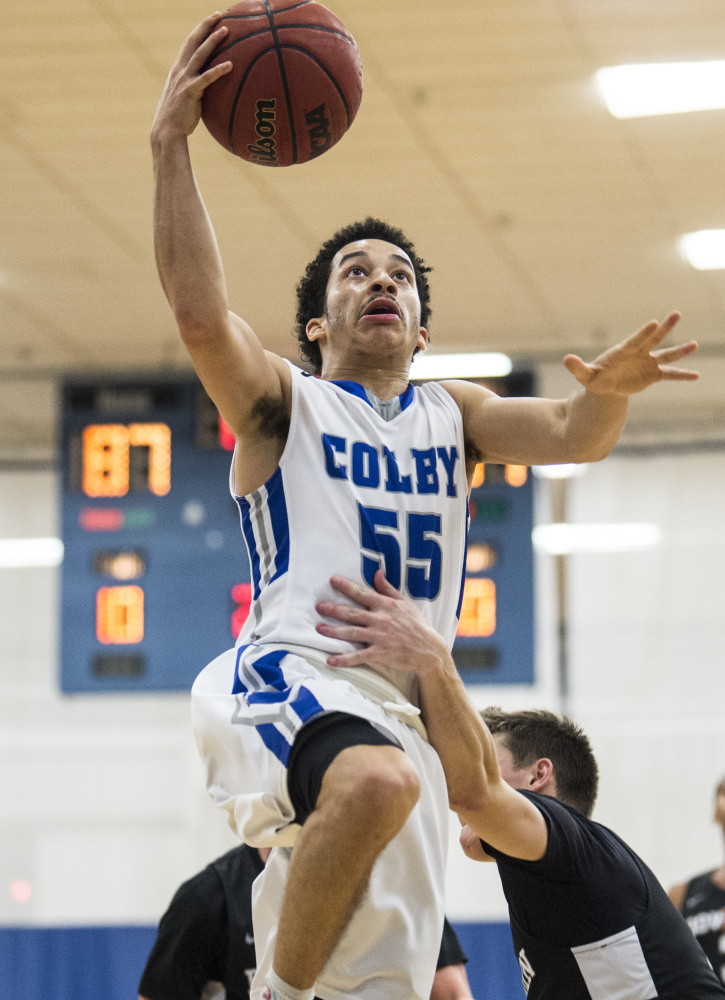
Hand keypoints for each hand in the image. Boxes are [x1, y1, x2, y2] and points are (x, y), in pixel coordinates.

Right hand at [151, 13, 232, 141]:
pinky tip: (231, 65)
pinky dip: (218, 70)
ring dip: (212, 41)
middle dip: (205, 26)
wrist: (167, 131)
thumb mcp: (185, 98)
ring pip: (199, 55)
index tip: (211, 19)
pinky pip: (206, 78)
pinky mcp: (190, 92)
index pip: (188, 43)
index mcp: (178, 70)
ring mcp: (184, 80)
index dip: (199, 30)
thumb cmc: (178, 118)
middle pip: (193, 42)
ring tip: (226, 29)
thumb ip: (195, 88)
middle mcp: (179, 70)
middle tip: (219, 14)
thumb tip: (209, 89)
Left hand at [316, 571, 450, 673]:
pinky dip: (344, 659)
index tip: (332, 580)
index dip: (346, 586)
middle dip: (333, 609)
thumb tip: (377, 573)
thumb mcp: (405, 603)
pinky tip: (330, 660)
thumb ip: (388, 589)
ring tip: (319, 628)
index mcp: (385, 606)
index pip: (362, 593)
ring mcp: (379, 637)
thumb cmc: (417, 625)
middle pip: (352, 613)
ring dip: (333, 631)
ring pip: (351, 633)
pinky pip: (358, 656)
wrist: (429, 651)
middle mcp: (380, 620)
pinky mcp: (379, 654)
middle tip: (318, 606)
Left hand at [562, 312, 698, 395]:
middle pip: (653, 339)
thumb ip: (578, 367)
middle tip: (676, 314)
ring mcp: (647, 362)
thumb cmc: (595, 378)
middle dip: (664, 328)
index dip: (643, 333)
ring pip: (666, 354)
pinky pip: (670, 374)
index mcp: (623, 351)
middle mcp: (638, 353)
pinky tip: (696, 376)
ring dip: (680, 351)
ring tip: (694, 345)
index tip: (653, 322)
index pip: (635, 340)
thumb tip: (566, 359)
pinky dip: (682, 375)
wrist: (606, 386)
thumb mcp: (586, 375)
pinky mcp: (653, 374)